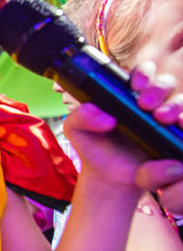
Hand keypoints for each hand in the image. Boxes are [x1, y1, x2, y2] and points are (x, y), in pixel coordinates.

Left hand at [66, 61, 182, 195]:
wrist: (110, 177)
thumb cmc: (95, 147)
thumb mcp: (77, 130)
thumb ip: (81, 117)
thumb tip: (104, 117)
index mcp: (128, 95)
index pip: (142, 74)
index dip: (143, 73)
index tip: (136, 84)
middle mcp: (151, 103)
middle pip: (165, 83)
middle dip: (159, 88)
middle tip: (145, 105)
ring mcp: (166, 119)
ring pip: (180, 101)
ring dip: (174, 105)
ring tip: (162, 118)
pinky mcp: (175, 136)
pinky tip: (179, 126)